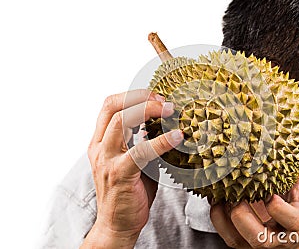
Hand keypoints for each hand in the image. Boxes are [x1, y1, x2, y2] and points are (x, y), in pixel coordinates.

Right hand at [81, 89, 182, 247]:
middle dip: (140, 96)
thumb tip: (163, 125)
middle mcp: (100, 147)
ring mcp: (107, 160)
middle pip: (113, 105)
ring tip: (171, 111)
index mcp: (101, 141)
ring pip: (122, 121)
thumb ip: (141, 142)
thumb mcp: (132, 161)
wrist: (117, 225)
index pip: (111, 105)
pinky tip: (177, 138)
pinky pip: (140, 151)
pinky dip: (160, 141)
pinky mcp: (120, 174)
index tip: (157, 96)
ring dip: (149, 110)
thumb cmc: (128, 191)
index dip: (134, 94)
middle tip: (165, 100)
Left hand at [210, 160, 298, 247]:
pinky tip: (216, 198)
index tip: (268, 190)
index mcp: (296, 223)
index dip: (275, 204)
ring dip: (225, 213)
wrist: (298, 241)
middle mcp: (276, 239)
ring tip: (221, 191)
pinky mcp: (242, 244)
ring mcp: (257, 243)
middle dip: (243, 212)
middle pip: (259, 236)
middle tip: (236, 191)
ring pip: (236, 238)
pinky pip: (224, 234)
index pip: (289, 219)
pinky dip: (216, 215)